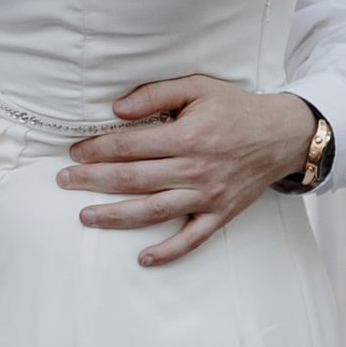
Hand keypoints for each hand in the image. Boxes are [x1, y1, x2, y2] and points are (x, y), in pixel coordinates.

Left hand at [61, 75, 321, 265]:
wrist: (282, 134)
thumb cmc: (235, 108)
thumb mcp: (198, 87)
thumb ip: (156, 94)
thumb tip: (117, 108)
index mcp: (187, 136)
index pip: (130, 146)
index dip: (97, 149)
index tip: (74, 152)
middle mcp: (195, 169)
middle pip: (133, 179)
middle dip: (93, 180)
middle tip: (63, 181)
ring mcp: (208, 195)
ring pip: (154, 210)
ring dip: (116, 216)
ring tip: (85, 217)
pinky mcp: (221, 213)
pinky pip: (192, 238)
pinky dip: (168, 252)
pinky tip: (143, 259)